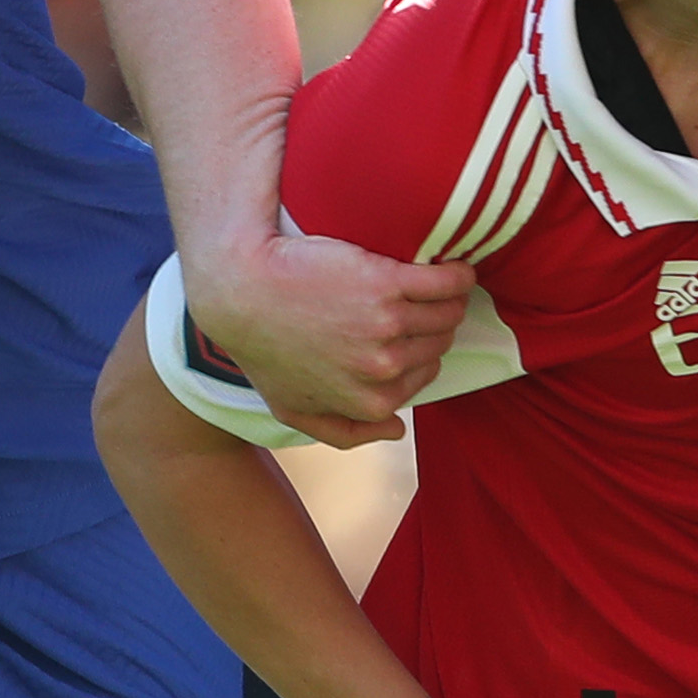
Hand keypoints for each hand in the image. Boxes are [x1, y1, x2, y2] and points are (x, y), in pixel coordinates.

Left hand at [185, 230, 473, 446]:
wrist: (240, 287)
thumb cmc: (262, 346)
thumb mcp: (292, 406)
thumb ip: (345, 431)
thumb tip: (397, 429)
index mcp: (371, 401)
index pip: (424, 373)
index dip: (419, 348)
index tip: (410, 328)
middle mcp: (384, 368)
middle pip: (438, 342)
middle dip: (436, 323)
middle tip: (421, 301)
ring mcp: (389, 325)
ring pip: (448, 312)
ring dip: (452, 297)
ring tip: (440, 281)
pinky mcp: (390, 283)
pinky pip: (447, 281)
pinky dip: (457, 274)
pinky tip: (454, 266)